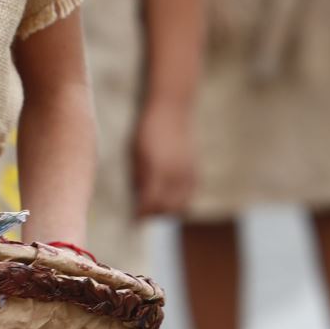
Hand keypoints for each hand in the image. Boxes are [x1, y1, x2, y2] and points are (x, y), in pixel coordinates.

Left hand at [132, 99, 197, 217]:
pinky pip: (190, 194)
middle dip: (154, 214)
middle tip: (143, 214)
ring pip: (181, 204)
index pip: (150, 202)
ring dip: (168, 210)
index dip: (141, 214)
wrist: (171, 109)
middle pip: (167, 208)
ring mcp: (188, 172)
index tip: (133, 219)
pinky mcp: (196, 169)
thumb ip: (137, 177)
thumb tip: (137, 200)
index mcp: (157, 168)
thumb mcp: (134, 152)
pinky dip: (180, 200)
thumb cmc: (146, 130)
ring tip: (155, 207)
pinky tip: (169, 197)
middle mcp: (175, 173)